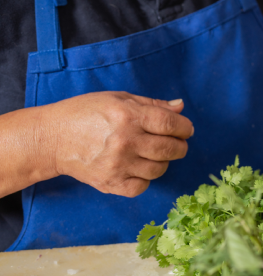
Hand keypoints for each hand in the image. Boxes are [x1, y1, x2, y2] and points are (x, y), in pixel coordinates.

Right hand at [46, 92, 193, 196]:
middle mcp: (125, 141)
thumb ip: (152, 104)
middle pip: (169, 149)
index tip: (186, 130)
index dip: (185, 128)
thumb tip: (180, 107)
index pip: (171, 124)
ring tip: (156, 154)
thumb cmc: (85, 113)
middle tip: (177, 144)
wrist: (52, 138)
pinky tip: (140, 168)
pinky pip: (141, 187)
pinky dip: (146, 179)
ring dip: (164, 162)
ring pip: (158, 169)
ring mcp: (118, 165)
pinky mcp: (109, 183)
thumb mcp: (119, 98)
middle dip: (180, 146)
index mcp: (129, 116)